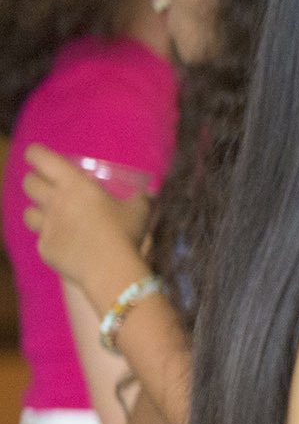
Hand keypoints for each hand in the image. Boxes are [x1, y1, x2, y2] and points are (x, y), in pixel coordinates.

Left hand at [21, 145, 151, 305]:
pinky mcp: (45, 248)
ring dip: (37, 211)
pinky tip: (66, 243)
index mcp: (73, 184)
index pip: (41, 159)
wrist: (110, 269)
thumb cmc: (124, 232)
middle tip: (47, 185)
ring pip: (28, 212)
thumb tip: (146, 195)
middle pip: (29, 183)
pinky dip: (51, 238)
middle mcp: (53, 202)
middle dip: (35, 181)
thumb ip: (139, 199)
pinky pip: (42, 239)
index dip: (36, 154)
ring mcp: (46, 227)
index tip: (38, 154)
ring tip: (51, 215)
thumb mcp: (139, 210)